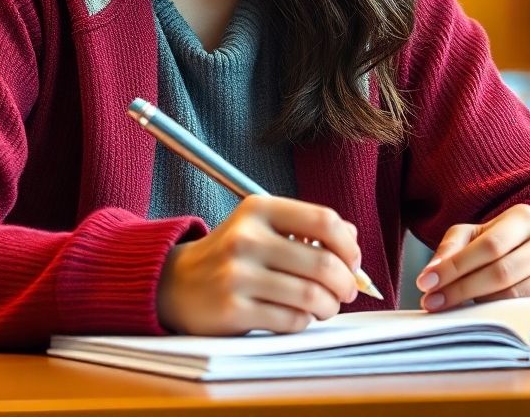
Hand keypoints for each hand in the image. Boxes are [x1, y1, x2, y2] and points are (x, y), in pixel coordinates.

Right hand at [157, 196, 360, 335]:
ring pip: (311, 296)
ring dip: (328, 306)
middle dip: (346, 283)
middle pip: (323, 263)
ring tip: (325, 306)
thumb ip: (306, 226)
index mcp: (258, 209)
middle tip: (346, 291)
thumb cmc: (231, 254)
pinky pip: (290, 320)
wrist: (176, 283)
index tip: (352, 260)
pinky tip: (297, 315)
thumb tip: (352, 237)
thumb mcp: (261, 226)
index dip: (348, 245)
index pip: (324, 220)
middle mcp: (247, 237)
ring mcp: (237, 275)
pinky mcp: (232, 310)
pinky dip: (304, 321)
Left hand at [416, 203, 529, 311]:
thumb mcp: (476, 235)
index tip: (425, 282)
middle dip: (461, 289)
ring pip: (516, 295)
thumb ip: (452, 247)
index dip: (455, 266)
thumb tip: (432, 273)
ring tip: (452, 310)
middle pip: (501, 272)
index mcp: (525, 217)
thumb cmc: (503, 244)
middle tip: (432, 302)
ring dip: (479, 305)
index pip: (488, 246)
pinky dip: (503, 316)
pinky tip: (482, 318)